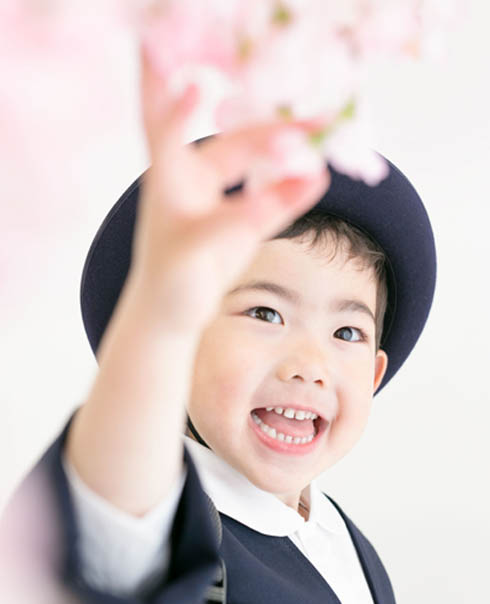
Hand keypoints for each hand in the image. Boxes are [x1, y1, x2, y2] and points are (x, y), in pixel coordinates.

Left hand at [130, 39, 329, 334]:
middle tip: (317, 121)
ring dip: (288, 149)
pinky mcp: (237, 215)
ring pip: (256, 160)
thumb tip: (296, 186)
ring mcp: (217, 194)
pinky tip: (316, 177)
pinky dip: (292, 185)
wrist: (169, 314)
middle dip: (274, 128)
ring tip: (325, 134)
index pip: (168, 124)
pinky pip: (269, 192)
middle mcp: (192, 176)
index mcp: (168, 178)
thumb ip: (243, 217)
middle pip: (236, 140)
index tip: (196, 82)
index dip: (182, 101)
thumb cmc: (168, 283)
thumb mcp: (200, 250)